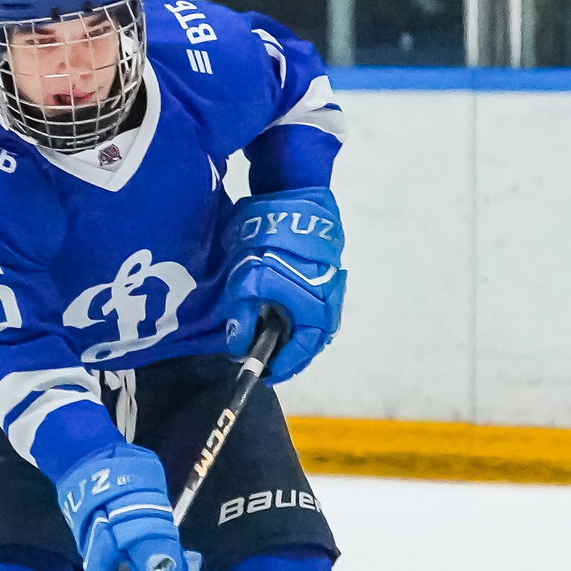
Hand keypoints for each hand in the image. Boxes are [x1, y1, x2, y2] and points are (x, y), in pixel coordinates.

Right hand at [54, 443, 196, 570]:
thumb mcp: (134, 519)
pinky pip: (149, 561)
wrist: (98, 455)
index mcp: (101, 569)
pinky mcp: (130, 538)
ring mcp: (119, 553)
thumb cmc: (113, 489)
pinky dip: (166, 564)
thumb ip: (151, 550)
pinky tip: (183, 556)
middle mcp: (109, 567)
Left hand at [217, 190, 343, 381]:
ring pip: (313, 323)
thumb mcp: (246, 281)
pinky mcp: (328, 272)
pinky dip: (298, 316)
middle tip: (266, 359)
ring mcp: (332, 286)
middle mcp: (330, 303)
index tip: (263, 373)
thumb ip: (241, 317)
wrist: (292, 198)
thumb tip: (238, 345)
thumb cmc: (270, 242)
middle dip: (288, 353)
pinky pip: (314, 305)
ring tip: (270, 338)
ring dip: (294, 333)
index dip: (282, 365)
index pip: (302, 351)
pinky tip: (280, 313)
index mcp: (316, 311)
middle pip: (310, 340)